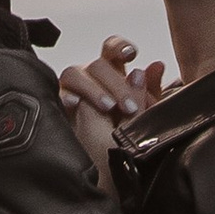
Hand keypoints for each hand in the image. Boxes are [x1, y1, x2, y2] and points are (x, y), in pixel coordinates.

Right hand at [57, 35, 167, 193]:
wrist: (102, 166)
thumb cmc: (124, 138)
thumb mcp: (143, 115)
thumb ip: (150, 91)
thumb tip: (156, 66)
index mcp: (112, 74)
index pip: (112, 50)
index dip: (120, 47)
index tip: (131, 55)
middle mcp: (91, 78)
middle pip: (98, 63)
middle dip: (116, 83)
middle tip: (128, 108)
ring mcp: (73, 90)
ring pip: (74, 72)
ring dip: (93, 88)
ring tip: (106, 108)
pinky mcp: (59, 104)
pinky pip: (58, 93)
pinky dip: (67, 96)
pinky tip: (76, 105)